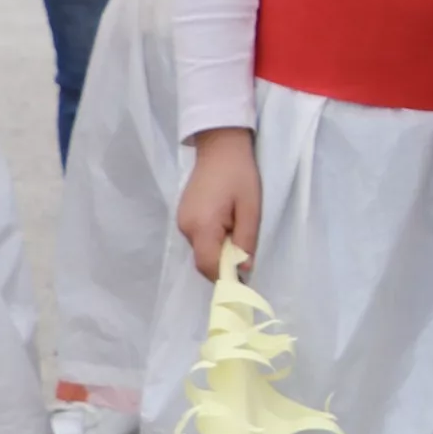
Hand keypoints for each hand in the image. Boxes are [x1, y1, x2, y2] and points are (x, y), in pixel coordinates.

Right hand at [176, 127, 261, 276]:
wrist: (220, 147)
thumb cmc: (240, 175)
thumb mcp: (251, 209)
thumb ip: (246, 241)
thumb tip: (244, 270)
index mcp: (201, 226)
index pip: (208, 266)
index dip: (225, 279)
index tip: (243, 286)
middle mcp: (185, 227)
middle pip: (203, 260)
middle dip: (224, 265)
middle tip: (247, 257)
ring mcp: (181, 221)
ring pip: (201, 250)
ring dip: (220, 251)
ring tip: (239, 233)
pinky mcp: (184, 215)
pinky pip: (198, 237)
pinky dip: (213, 240)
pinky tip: (229, 225)